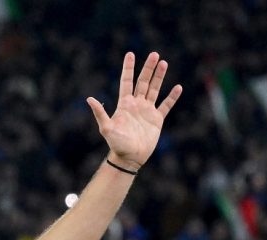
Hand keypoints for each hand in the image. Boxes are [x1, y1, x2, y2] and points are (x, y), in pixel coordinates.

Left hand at [87, 52, 181, 169]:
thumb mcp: (106, 128)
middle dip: (148, 68)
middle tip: (154, 54)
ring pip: (154, 89)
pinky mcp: (157, 119)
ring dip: (159, 77)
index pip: (127, 81)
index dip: (129, 68)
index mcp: (124, 104)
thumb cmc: (116, 144)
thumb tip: (89, 99)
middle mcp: (136, 104)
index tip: (131, 54)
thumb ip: (100, 113)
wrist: (129, 158)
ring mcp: (147, 111)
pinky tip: (177, 87)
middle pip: (143, 82)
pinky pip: (166, 105)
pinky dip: (172, 97)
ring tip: (164, 63)